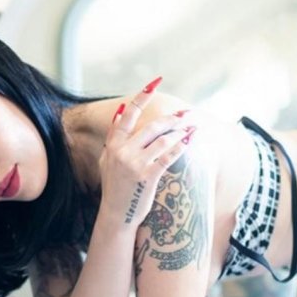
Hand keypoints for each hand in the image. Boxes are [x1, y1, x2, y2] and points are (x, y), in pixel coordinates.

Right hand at [98, 76, 195, 226]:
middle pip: (152, 126)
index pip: (129, 113)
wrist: (116, 214)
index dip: (142, 96)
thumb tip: (121, 111)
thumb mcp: (106, 159)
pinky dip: (179, 147)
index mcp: (114, 144)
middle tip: (185, 113)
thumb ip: (113, 135)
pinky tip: (189, 140)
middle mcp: (123, 151)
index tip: (156, 82)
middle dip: (171, 118)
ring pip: (162, 140)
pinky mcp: (147, 177)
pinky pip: (167, 157)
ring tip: (190, 128)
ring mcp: (135, 164)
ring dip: (179, 132)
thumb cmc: (114, 186)